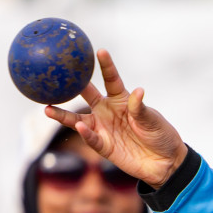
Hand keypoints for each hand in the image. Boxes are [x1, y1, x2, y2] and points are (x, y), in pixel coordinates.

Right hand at [44, 50, 188, 188]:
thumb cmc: (160, 135)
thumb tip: (138, 91)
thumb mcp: (152, 119)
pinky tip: (78, 127)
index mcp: (120, 100)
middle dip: (72, 85)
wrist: (165, 161)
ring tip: (47, 108)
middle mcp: (107, 111)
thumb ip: (140, 107)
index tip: (99, 51)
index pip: (110, 79)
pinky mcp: (103, 146)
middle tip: (56, 74)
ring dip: (62, 115)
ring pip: (77, 120)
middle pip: (86, 96)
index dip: (105, 65)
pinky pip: (91, 138)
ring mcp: (103, 129)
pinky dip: (85, 133)